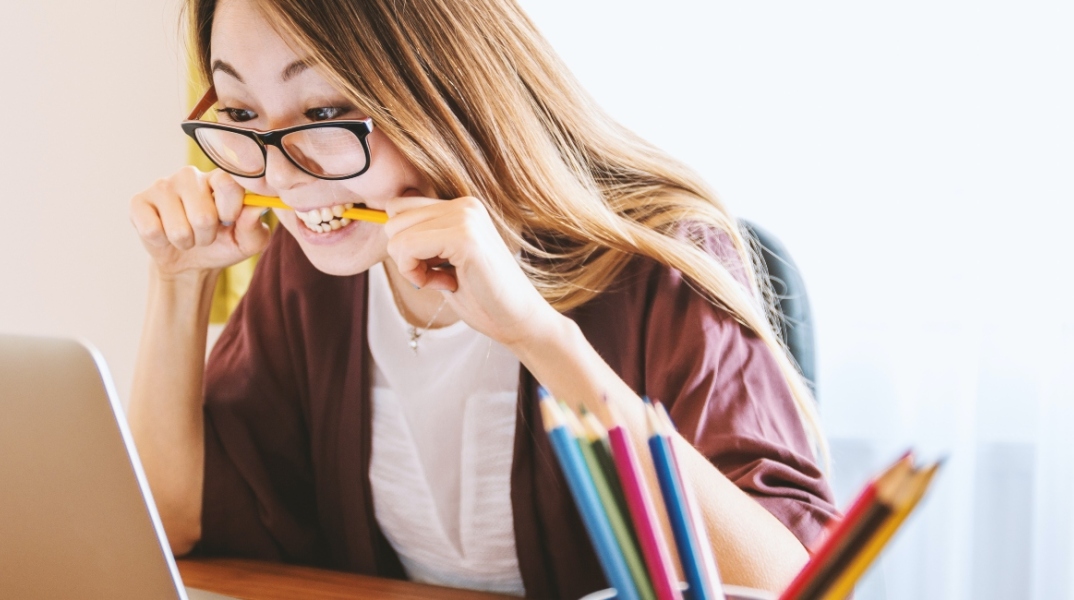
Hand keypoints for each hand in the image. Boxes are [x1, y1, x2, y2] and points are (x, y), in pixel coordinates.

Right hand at [130, 167, 270, 279]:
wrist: (190, 262)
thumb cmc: (223, 244)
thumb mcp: (247, 242)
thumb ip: (255, 226)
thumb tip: (256, 207)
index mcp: (219, 178)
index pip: (228, 183)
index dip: (230, 211)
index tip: (229, 221)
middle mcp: (190, 175)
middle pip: (203, 215)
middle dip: (207, 236)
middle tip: (205, 234)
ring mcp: (162, 186)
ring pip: (178, 229)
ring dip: (186, 242)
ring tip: (187, 236)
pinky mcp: (138, 201)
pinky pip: (152, 230)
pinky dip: (162, 242)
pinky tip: (164, 234)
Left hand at [382, 196, 561, 348]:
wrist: (518, 320)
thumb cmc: (481, 296)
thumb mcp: (444, 260)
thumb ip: (422, 238)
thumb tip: (384, 224)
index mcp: (461, 206)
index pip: (399, 207)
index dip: (404, 243)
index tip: (431, 267)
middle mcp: (464, 204)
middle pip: (393, 219)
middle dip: (405, 255)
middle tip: (437, 276)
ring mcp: (466, 217)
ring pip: (396, 235)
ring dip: (410, 267)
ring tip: (444, 279)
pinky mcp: (464, 237)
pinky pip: (407, 248)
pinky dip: (415, 274)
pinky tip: (445, 284)